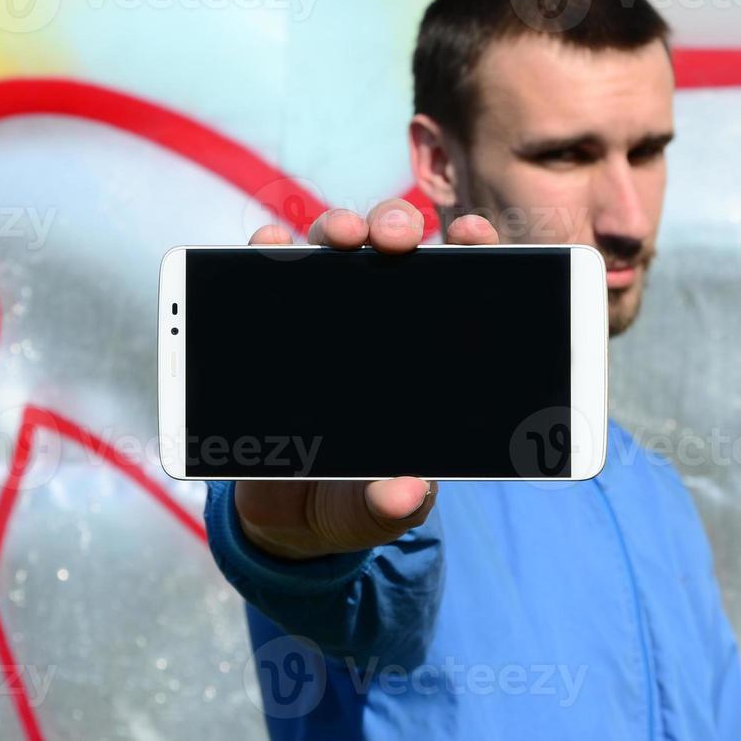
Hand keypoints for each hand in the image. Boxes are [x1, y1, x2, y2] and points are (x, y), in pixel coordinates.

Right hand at [234, 198, 498, 558]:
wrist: (286, 512)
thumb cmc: (352, 499)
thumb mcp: (376, 508)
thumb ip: (391, 504)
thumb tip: (406, 492)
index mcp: (424, 356)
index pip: (457, 285)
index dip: (470, 250)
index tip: (473, 235)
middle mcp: (375, 323)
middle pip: (392, 252)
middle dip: (397, 229)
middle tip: (397, 239)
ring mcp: (322, 316)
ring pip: (333, 248)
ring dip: (339, 227)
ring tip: (342, 235)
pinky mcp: (271, 323)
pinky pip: (267, 272)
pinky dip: (270, 247)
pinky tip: (270, 242)